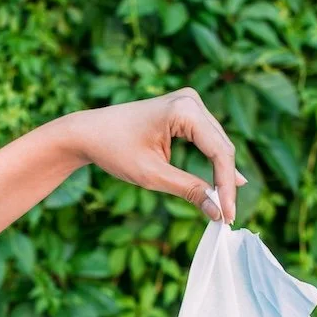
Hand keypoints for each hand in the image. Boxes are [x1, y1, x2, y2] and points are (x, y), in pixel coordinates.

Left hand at [65, 88, 246, 222]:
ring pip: (218, 145)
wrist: (88, 132)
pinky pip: (207, 140)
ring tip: (225, 206)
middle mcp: (191, 100)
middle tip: (228, 216)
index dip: (226, 187)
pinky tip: (223, 184)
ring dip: (222, 174)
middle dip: (226, 183)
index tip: (227, 215)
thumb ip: (188, 190)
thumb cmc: (113, 149)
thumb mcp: (152, 175)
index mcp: (184, 110)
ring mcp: (189, 103)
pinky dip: (212, 163)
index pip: (219, 152)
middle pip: (222, 148)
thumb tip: (216, 211)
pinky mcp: (185, 111)